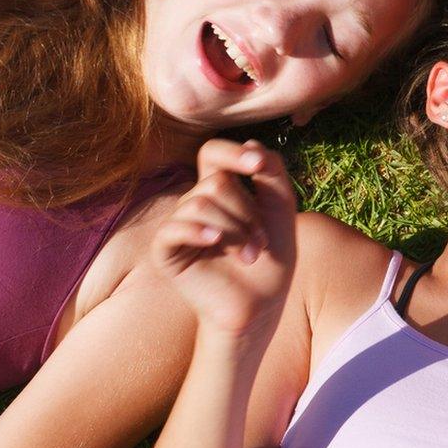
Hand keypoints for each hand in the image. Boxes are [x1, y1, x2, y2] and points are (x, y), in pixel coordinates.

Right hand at [153, 140, 299, 343]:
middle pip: (215, 183)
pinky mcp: (166, 251)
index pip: (211, 152)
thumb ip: (272, 172)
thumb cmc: (272, 257)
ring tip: (250, 255)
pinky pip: (174, 228)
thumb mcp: (281, 208)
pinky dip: (198, 231)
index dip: (231, 153)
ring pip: (201, 203)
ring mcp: (179, 226)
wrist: (260, 304)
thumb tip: (250, 143)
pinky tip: (215, 242)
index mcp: (219, 189)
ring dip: (234, 230)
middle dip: (246, 212)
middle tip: (261, 243)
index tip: (257, 166)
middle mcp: (195, 202)